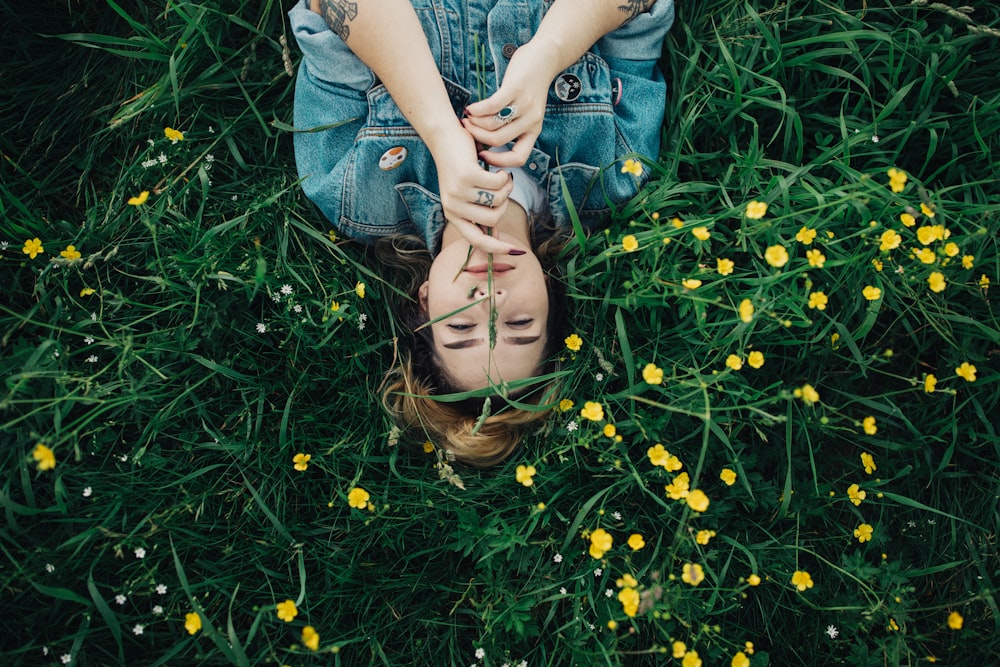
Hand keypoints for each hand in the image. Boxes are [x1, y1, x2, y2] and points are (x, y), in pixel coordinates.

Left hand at [429, 126, 518, 253]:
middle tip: (503, 186)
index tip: (515, 251)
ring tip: (500, 175)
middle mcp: (453, 206)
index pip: (476, 240)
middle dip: (505, 203)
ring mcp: (458, 192)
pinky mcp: (467, 175)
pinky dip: (503, 175)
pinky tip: (497, 167)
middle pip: (493, 219)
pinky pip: (498, 183)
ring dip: (505, 186)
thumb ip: (478, 212)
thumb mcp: (466, 193)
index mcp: (452, 215)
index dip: (496, 248)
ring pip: (498, 200)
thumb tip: (494, 235)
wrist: (445, 137)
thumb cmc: (460, 165)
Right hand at [462, 41, 550, 168]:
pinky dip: (477, 109)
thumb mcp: (528, 112)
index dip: (498, 161)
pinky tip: (470, 108)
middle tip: (467, 129)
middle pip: (498, 140)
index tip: (482, 154)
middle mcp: (532, 121)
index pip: (519, 158)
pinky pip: (491, 106)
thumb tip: (487, 142)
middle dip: (478, 137)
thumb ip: (514, 127)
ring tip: (468, 117)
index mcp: (534, 131)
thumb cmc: (530, 87)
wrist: (545, 58)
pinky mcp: (516, 88)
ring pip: (492, 124)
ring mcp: (525, 105)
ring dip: (475, 123)